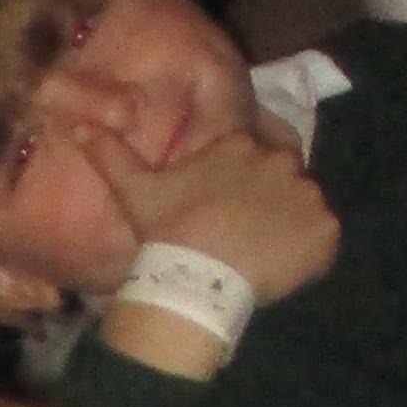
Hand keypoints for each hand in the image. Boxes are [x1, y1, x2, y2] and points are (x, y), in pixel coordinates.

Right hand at [77, 117, 339, 373]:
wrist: (195, 281)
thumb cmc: (166, 234)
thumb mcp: (135, 190)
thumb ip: (111, 154)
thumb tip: (81, 125)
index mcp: (242, 145)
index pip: (258, 150)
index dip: (247, 178)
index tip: (232, 205)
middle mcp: (281, 162)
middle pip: (285, 178)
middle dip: (271, 199)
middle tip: (246, 232)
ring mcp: (308, 196)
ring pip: (306, 206)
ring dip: (291, 224)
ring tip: (262, 253)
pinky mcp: (325, 231)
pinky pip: (324, 238)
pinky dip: (310, 251)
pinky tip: (281, 267)